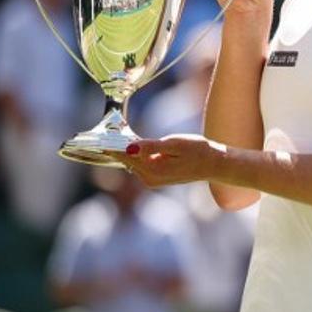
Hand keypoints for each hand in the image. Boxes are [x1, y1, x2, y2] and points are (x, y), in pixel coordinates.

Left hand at [112, 134, 228, 187]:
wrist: (215, 164)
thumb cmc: (198, 151)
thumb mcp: (175, 144)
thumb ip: (151, 146)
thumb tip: (130, 148)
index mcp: (152, 170)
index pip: (124, 156)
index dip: (111, 145)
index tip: (96, 137)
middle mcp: (149, 179)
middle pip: (126, 160)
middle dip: (118, 147)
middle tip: (108, 130)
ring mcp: (152, 180)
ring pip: (132, 162)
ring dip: (127, 150)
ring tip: (118, 135)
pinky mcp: (157, 178)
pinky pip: (140, 165)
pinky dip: (136, 155)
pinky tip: (136, 145)